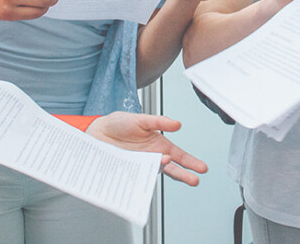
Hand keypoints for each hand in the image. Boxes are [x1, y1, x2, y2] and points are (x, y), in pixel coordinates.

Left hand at [86, 113, 207, 185]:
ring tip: (169, 166)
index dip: (191, 162)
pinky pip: (139, 176)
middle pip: (172, 169)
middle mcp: (152, 157)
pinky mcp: (129, 170)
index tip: (202, 168)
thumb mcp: (141, 119)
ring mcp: (141, 165)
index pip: (179, 156)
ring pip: (156, 173)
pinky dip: (144, 176)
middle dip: (184, 175)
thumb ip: (159, 121)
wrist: (97, 132)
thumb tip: (177, 124)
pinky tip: (149, 174)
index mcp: (159, 145)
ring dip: (164, 172)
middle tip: (195, 180)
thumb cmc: (120, 124)